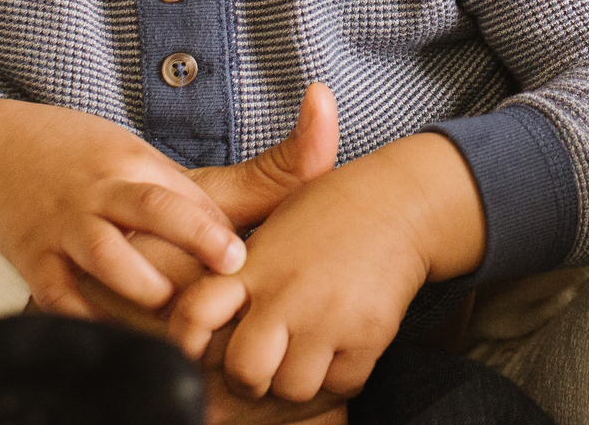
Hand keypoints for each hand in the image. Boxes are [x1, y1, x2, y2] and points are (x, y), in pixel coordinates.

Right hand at [60, 84, 345, 330]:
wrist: (0, 154)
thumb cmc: (107, 169)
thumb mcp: (174, 170)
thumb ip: (257, 176)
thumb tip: (329, 138)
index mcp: (145, 170)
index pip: (189, 200)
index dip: (212, 232)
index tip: (237, 258)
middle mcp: (108, 196)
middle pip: (153, 213)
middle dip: (188, 241)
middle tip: (220, 275)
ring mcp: (68, 232)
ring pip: (107, 261)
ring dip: (139, 290)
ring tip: (169, 317)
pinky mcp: (35, 267)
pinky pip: (61, 300)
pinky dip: (86, 321)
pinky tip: (118, 342)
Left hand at [169, 131, 486, 403]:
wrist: (400, 200)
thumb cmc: (328, 214)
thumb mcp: (272, 225)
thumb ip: (236, 273)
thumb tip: (203, 328)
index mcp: (253, 264)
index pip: (196, 314)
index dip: (187, 340)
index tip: (199, 347)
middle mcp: (286, 291)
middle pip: (244, 370)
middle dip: (250, 376)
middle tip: (266, 360)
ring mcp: (329, 314)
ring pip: (293, 387)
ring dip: (299, 378)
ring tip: (310, 348)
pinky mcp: (369, 331)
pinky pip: (342, 384)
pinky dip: (340, 375)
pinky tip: (342, 345)